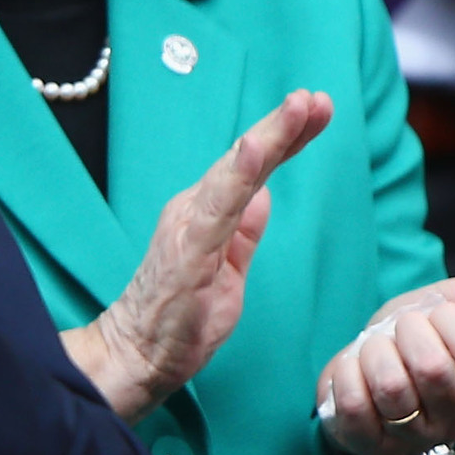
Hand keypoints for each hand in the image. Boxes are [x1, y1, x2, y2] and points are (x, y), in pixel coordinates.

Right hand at [63, 89, 333, 418]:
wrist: (137, 357)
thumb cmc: (181, 318)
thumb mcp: (230, 270)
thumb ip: (245, 233)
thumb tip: (264, 195)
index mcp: (209, 215)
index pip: (253, 170)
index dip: (285, 138)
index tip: (316, 111)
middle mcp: (196, 210)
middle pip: (247, 160)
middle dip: (284, 126)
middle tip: (318, 98)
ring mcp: (189, 226)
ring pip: (235, 172)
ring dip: (268, 137)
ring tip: (298, 107)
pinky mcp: (188, 248)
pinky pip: (218, 206)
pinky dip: (239, 173)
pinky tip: (258, 147)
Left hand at [317, 275, 454, 454]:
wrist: (375, 374)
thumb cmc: (420, 336)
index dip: (448, 319)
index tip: (437, 314)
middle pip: (432, 369)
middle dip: (408, 331)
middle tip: (404, 328)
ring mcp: (417, 437)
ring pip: (391, 388)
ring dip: (375, 351)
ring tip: (377, 347)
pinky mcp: (374, 446)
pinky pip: (355, 404)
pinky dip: (347, 372)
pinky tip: (355, 366)